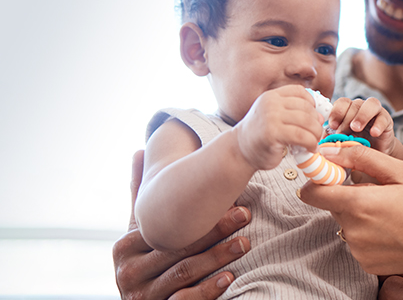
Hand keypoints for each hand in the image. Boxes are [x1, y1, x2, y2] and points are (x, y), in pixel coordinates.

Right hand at [114, 150, 251, 299]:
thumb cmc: (147, 262)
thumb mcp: (141, 232)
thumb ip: (140, 198)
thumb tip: (138, 151)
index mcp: (124, 247)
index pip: (168, 228)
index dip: (200, 213)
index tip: (232, 198)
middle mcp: (127, 273)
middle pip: (178, 248)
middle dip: (215, 230)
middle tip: (246, 214)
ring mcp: (142, 296)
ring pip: (184, 273)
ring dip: (218, 257)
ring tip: (245, 243)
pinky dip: (208, 289)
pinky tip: (230, 278)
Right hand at [234, 85, 323, 169]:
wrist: (240, 150)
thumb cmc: (261, 135)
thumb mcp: (274, 116)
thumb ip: (292, 112)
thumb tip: (320, 116)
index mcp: (272, 96)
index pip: (300, 91)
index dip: (312, 104)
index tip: (313, 117)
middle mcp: (271, 103)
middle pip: (306, 108)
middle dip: (316, 123)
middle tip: (317, 134)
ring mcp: (271, 117)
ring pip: (307, 121)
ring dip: (315, 134)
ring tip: (314, 143)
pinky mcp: (272, 133)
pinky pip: (301, 136)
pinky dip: (310, 143)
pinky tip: (310, 149)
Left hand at [300, 143, 402, 275]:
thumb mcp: (402, 171)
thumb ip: (361, 158)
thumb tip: (330, 151)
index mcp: (360, 204)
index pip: (313, 193)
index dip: (320, 179)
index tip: (334, 172)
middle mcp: (355, 232)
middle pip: (333, 206)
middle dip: (349, 194)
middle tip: (383, 190)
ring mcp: (361, 252)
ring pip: (347, 224)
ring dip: (361, 214)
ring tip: (395, 210)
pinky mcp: (370, 265)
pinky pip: (359, 242)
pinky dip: (370, 233)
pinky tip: (396, 227)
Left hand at [328, 97, 395, 152]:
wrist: (375, 154)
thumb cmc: (355, 146)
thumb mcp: (341, 142)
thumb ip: (331, 139)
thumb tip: (320, 142)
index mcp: (348, 110)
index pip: (341, 102)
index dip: (336, 112)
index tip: (332, 125)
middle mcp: (361, 107)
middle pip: (354, 104)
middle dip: (347, 119)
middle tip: (343, 133)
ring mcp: (375, 112)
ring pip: (371, 103)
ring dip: (361, 116)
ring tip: (356, 128)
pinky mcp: (387, 120)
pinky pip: (383, 117)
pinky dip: (378, 125)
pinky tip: (374, 134)